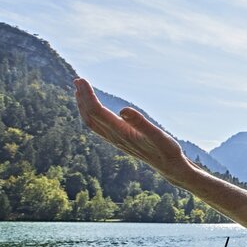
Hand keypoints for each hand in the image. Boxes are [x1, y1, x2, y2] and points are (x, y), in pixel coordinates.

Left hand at [74, 78, 189, 180]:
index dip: (88, 96)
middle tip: (77, 80)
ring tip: (78, 91)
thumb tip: (123, 109)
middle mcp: (114, 137)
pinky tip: (93, 108)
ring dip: (83, 106)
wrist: (168, 166)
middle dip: (82, 97)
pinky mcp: (118, 140)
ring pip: (91, 122)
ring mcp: (115, 140)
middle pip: (90, 116)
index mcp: (121, 132)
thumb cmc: (166, 150)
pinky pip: (97, 127)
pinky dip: (90, 114)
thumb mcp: (158, 135)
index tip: (82, 80)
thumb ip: (140, 123)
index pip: (97, 111)